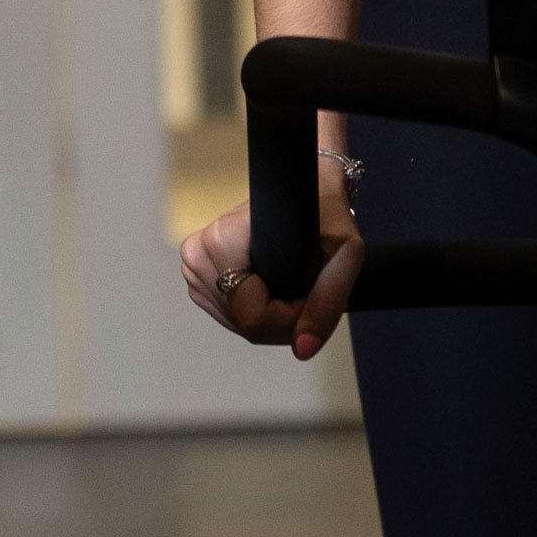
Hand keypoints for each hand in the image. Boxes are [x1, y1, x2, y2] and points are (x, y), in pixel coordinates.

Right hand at [178, 160, 361, 360]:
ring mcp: (192, 267)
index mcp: (219, 243)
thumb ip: (327, 303)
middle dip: (283, 320)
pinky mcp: (196, 276)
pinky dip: (256, 311)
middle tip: (308, 287)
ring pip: (237, 324)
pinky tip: (273, 287)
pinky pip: (229, 315)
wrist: (305, 187)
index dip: (292, 318)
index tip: (315, 293)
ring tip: (293, 283)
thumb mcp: (343, 254)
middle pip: (245, 325)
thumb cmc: (325, 214)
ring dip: (272, 317)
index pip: (253, 317)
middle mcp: (197, 255)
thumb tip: (303, 349)